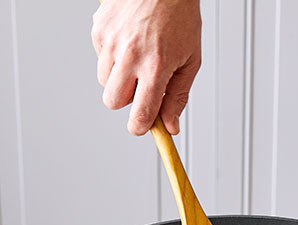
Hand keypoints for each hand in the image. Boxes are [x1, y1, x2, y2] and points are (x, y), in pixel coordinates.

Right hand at [91, 0, 200, 135]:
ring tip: (138, 61)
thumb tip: (170, 125)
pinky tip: (129, 44)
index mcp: (155, 67)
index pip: (139, 115)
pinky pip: (100, 59)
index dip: (140, 127)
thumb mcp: (191, 60)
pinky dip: (113, 59)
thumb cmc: (180, 16)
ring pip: (105, 83)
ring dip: (120, 80)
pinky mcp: (99, 29)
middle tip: (143, 87)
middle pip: (114, 102)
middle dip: (128, 101)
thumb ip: (178, 97)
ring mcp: (111, 41)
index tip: (144, 126)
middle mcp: (130, 56)